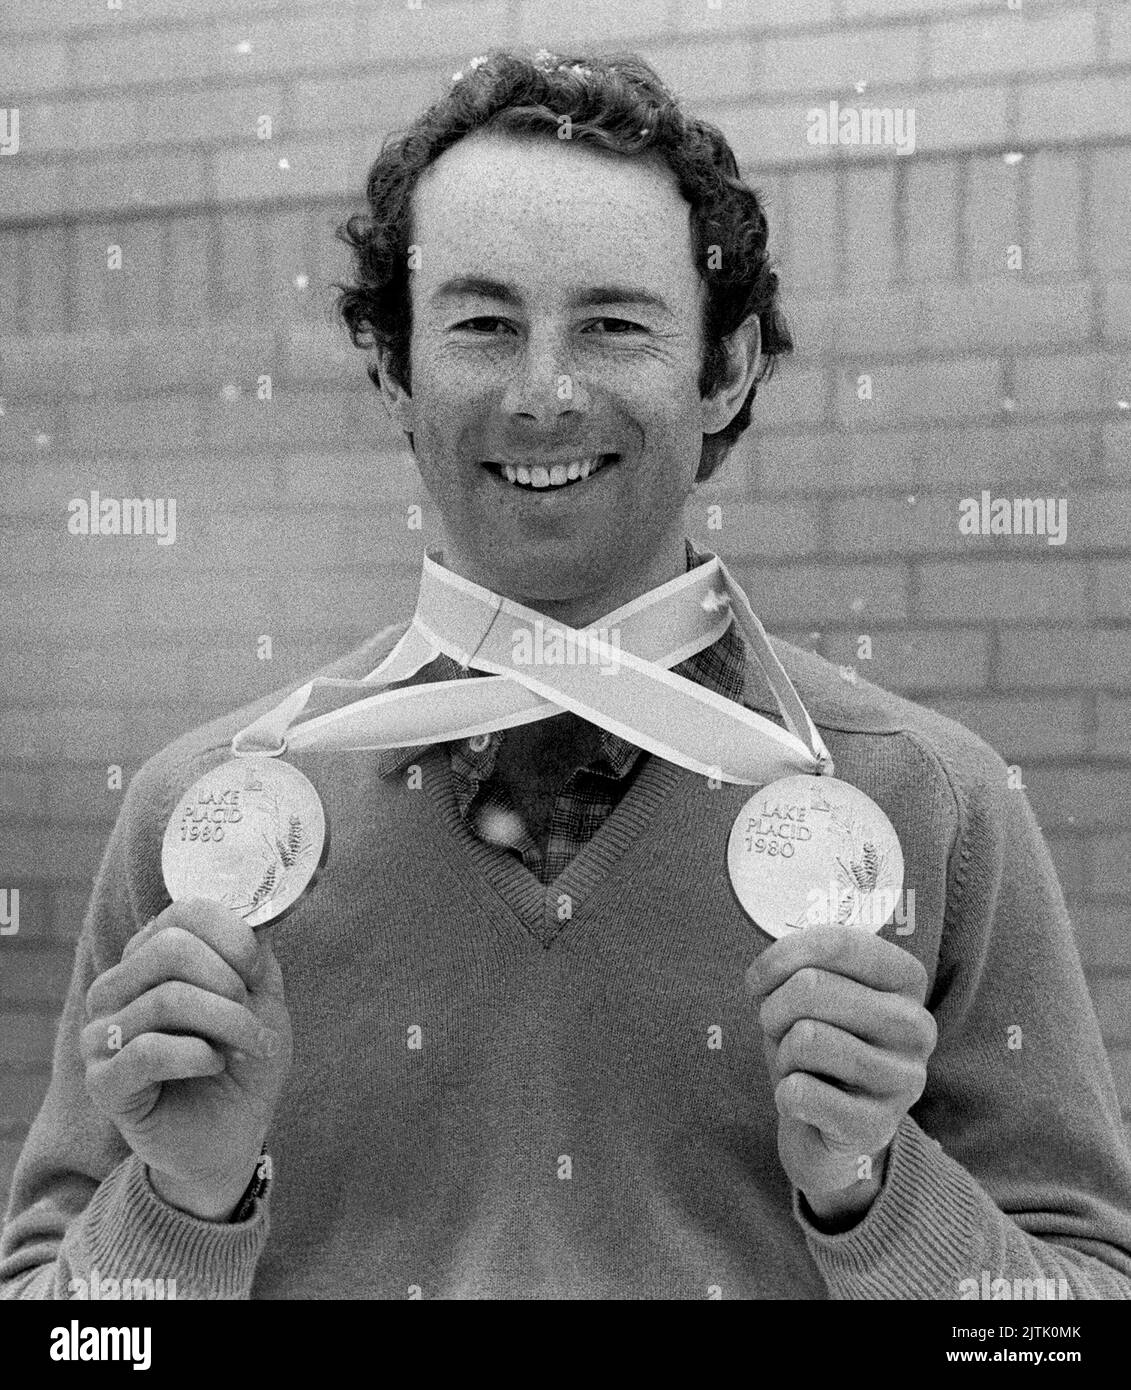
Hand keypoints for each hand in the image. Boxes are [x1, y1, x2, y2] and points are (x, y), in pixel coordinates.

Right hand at [82, 899, 291, 1219]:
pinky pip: (149, 1050)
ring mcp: (101, 1033)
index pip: (184, 912)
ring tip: (246, 1047)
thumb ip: (254, 952)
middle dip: (231, 984)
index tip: (257, 974)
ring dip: (227, 1024)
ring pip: (167, 999)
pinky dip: (199, 1056)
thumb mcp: (262, 997)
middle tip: (252, 1018)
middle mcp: (117, 986)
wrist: (232, 1135)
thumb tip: (256, 908)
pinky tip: (213, 1067)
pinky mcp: (102, 1080)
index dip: (234, 938)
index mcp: (151, 955)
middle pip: (172, 948)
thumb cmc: (243, 1059)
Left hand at [746, 925, 936, 1227]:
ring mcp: (903, 1080)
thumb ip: (802, 966)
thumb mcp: (812, 994)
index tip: (759, 981)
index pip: (836, 942)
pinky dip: (785, 1094)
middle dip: (774, 1008)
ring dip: (783, 1053)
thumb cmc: (818, 1046)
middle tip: (778, 1030)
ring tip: (800, 1067)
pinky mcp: (876, 1127)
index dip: (779, 957)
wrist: (828, 1131)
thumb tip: (772, 966)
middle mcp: (916, 1026)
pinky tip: (804, 1101)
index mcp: (907, 979)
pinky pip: (801, 1092)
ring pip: (806, 1038)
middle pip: (812, 986)